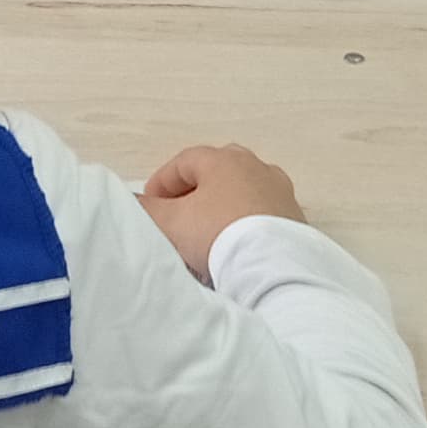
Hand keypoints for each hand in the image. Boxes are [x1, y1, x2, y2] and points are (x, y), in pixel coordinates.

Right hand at [138, 143, 302, 278]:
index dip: (162, 182)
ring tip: (207, 234)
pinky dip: (245, 223)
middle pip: (216, 172)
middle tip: (178, 215)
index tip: (150, 205)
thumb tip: (130, 201)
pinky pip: (262, 214)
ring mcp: (279, 191)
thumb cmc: (218, 235)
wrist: (274, 267)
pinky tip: (237, 246)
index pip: (184, 161)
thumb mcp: (172, 223)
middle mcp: (255, 166)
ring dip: (221, 207)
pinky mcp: (295, 217)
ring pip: (242, 191)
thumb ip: (147, 209)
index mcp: (223, 160)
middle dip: (193, 191)